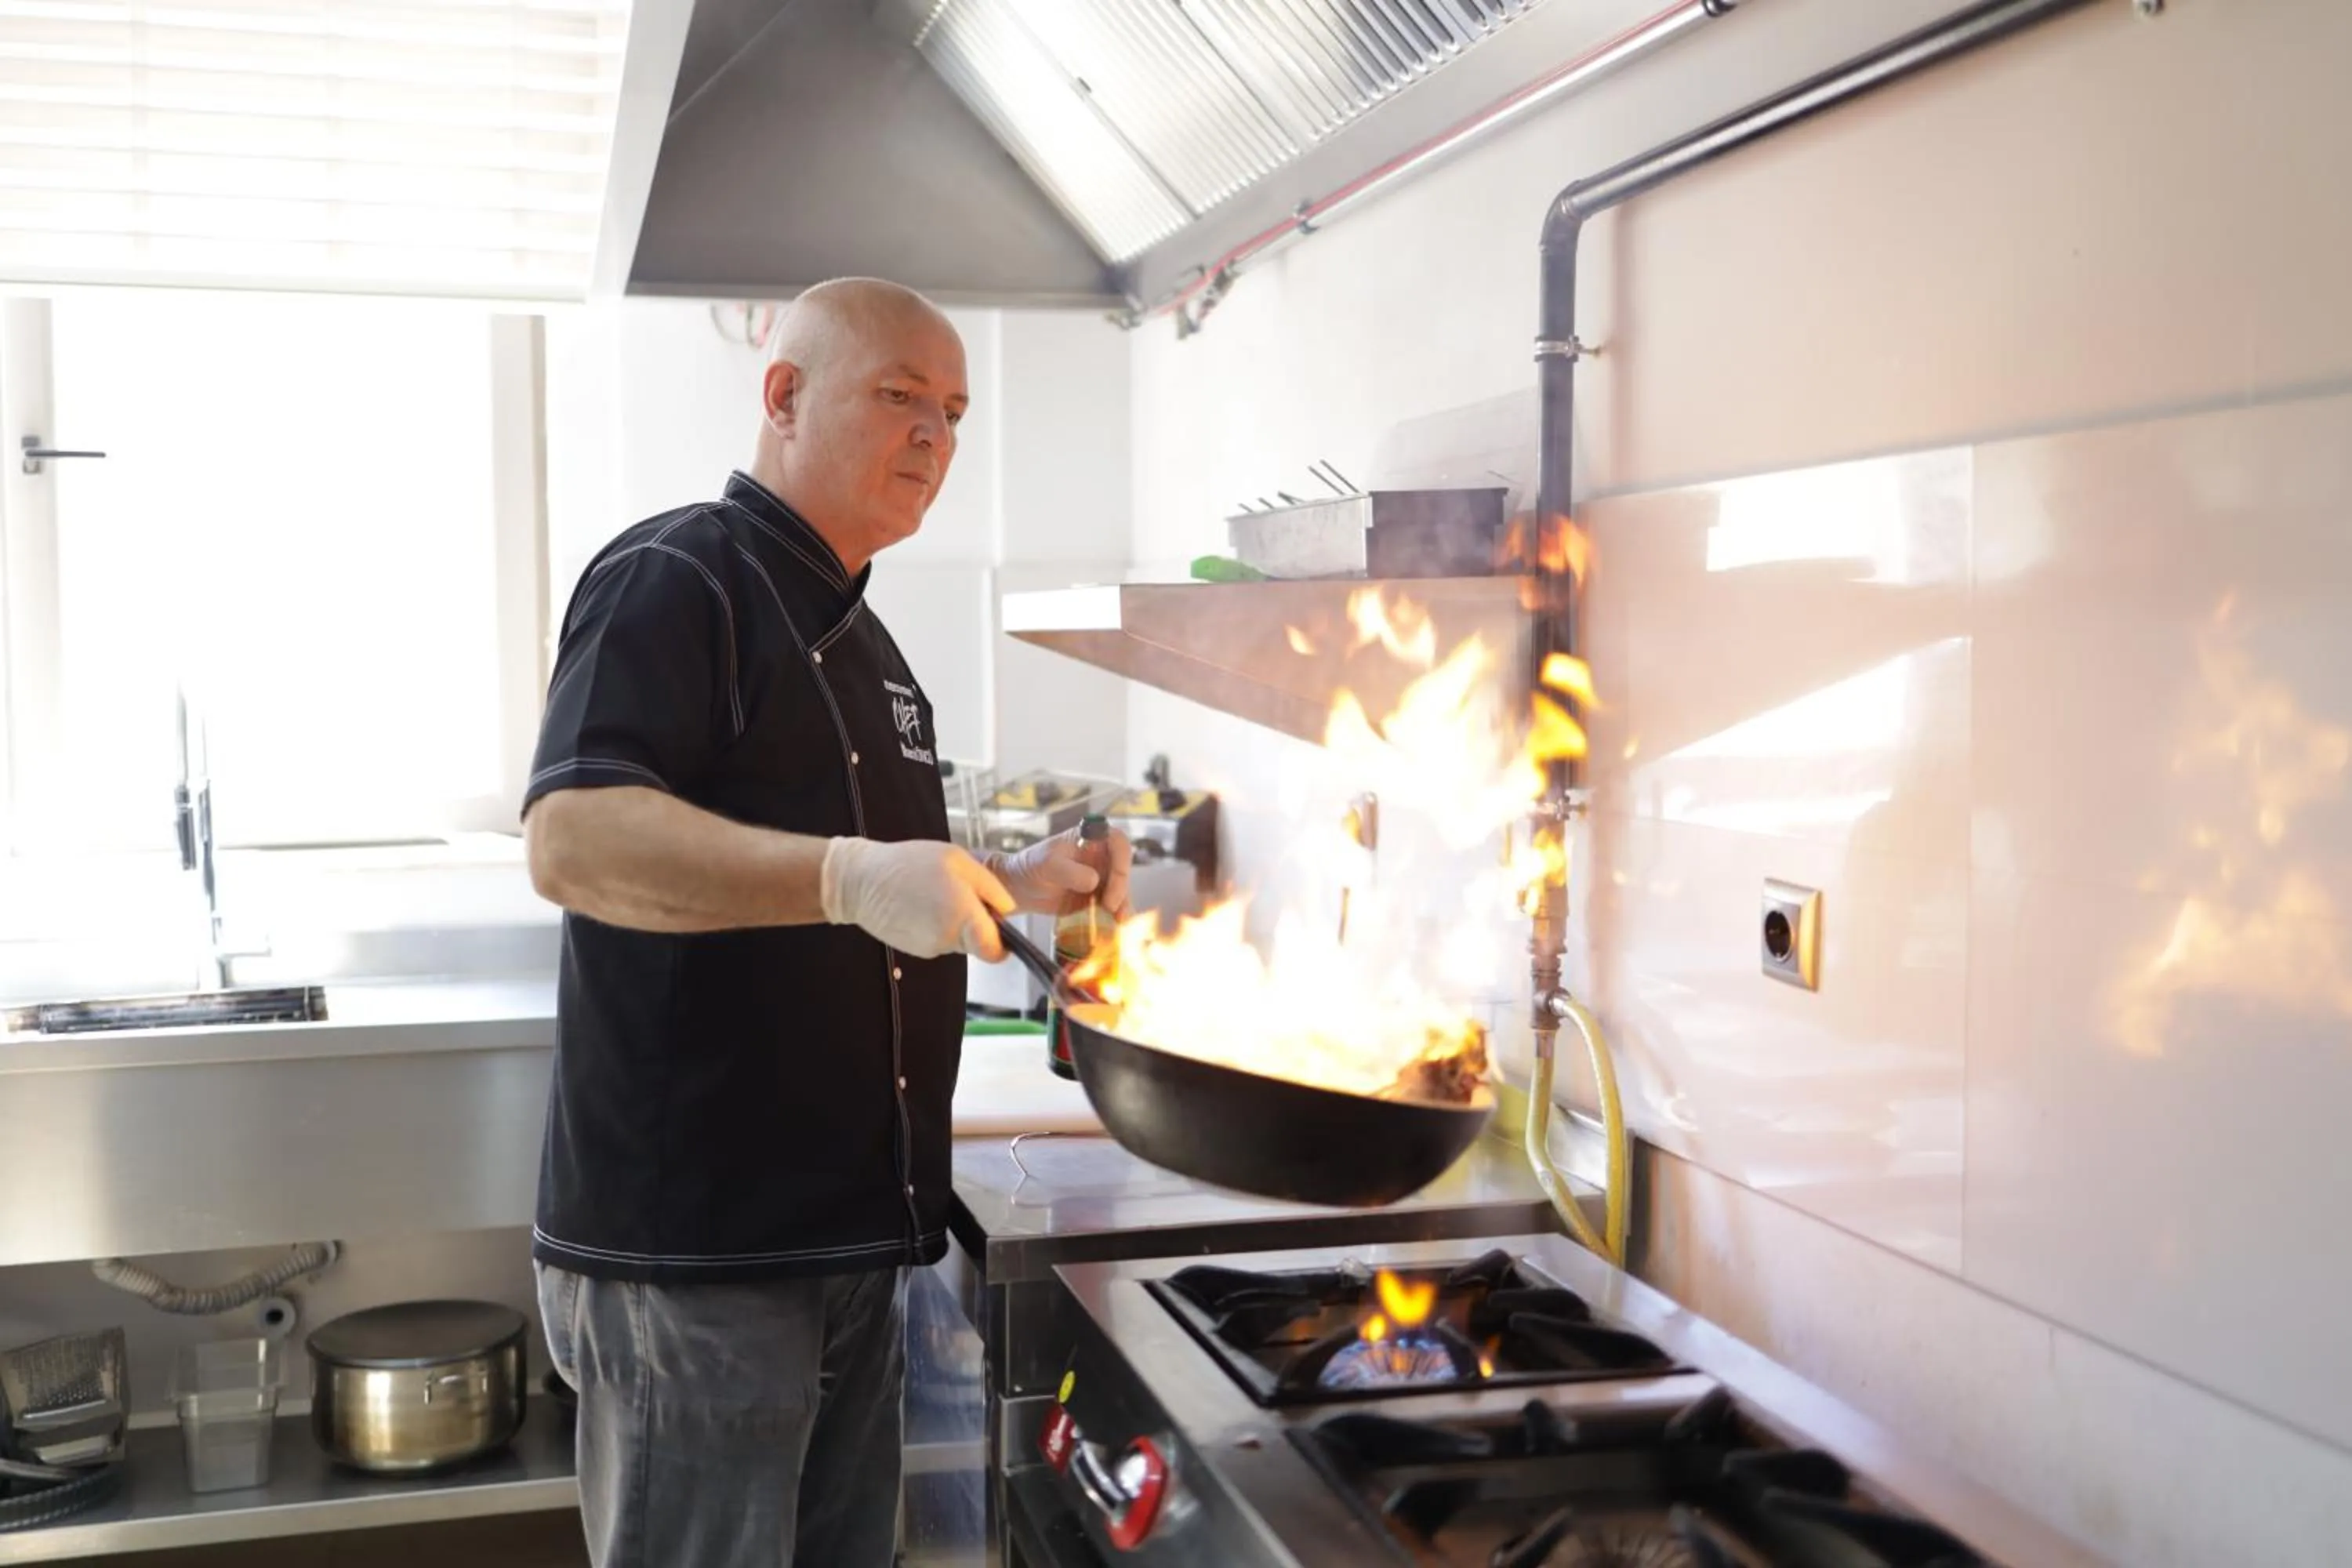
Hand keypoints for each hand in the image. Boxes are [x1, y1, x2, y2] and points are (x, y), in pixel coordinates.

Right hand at [820, 837, 1012, 960]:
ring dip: (955, 922)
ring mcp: (930, 948)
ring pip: (958, 941)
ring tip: (934, 894)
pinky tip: (921, 904)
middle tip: (959, 894)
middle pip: (978, 943)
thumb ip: (989, 887)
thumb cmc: (908, 864)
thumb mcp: (958, 860)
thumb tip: (1008, 910)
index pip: (996, 950)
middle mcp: (948, 939)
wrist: (860, 882)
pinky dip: (936, 926)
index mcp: (964, 916)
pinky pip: (939, 940)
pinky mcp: (916, 950)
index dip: (1003, 943)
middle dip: (976, 924)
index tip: (999, 927)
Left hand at [983, 825, 1132, 919]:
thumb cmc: (1030, 867)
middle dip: (1121, 889)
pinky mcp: (1096, 898)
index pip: (1118, 842)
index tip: (1112, 880)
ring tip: (1117, 921)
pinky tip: (1114, 926)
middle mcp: (1099, 857)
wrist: (1018, 889)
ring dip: (1123, 905)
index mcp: (1090, 838)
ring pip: (1121, 890)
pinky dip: (1115, 917)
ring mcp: (1100, 878)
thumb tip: (1094, 881)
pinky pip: (1112, 906)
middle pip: (1123, 869)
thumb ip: (1069, 871)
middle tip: (1109, 906)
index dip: (1122, 860)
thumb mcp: (1047, 865)